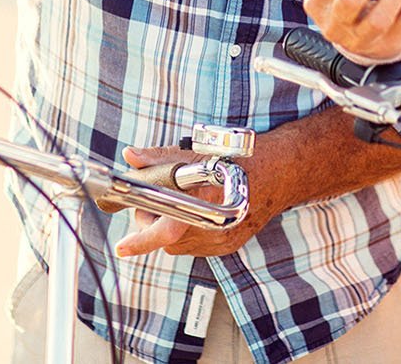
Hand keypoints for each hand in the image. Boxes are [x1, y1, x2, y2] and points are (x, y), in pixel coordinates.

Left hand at [112, 144, 284, 257]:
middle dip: (154, 221)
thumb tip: (131, 156)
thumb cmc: (238, 159)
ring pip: (180, 244)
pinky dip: (189, 232)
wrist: (277, 172)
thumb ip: (159, 157)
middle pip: (166, 238)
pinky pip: (196, 246)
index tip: (123, 248)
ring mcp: (221, 241)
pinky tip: (197, 212)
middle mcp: (213, 228)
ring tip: (180, 203)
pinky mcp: (227, 246)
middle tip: (156, 200)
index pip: (165, 230)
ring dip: (172, 227)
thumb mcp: (195, 152)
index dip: (140, 241)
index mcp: (203, 205)